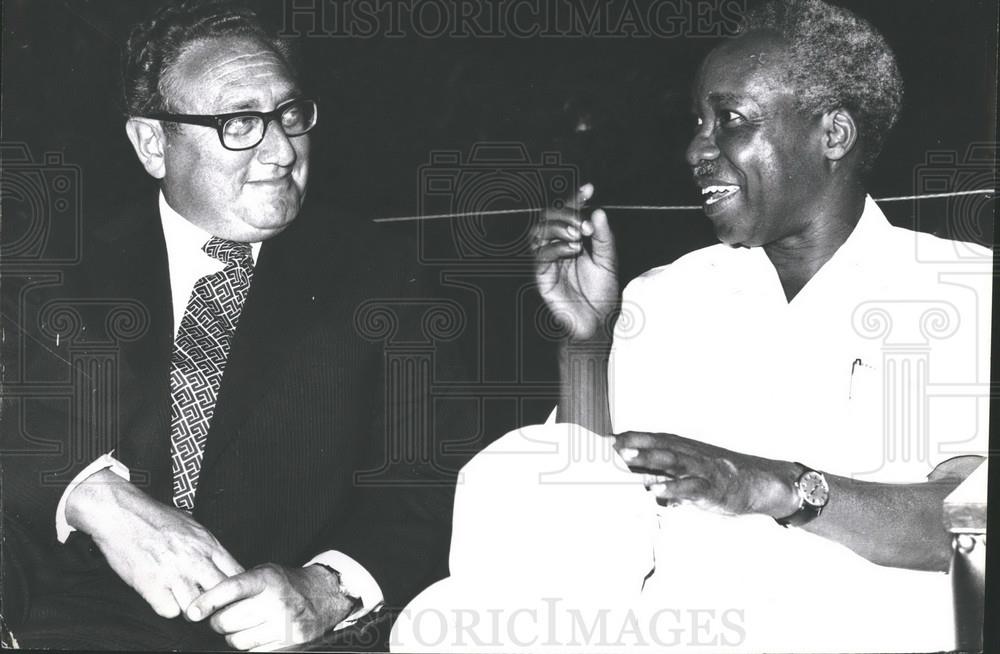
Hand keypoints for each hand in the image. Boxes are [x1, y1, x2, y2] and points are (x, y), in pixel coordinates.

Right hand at [64, 468, 244, 617]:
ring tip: (182, 599)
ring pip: (196, 608)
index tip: (230, 595)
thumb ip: (208, 547)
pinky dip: (166, 607)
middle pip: (221, 594)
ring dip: (190, 609)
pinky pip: (169, 610)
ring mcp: (173, 572)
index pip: (237, 574)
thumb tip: (222, 564)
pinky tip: (163, 596)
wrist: (121, 513)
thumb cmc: (155, 518)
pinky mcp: (151, 584)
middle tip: (208, 605)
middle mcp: (194, 559)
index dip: (236, 589)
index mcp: (208, 544)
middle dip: (217, 603)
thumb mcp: (193, 526)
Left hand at [186, 563, 355, 650]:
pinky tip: (261, 634)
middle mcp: (276, 601)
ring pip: (237, 641)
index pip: (232, 589)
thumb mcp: (265, 574)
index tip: (193, 612)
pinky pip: (254, 652)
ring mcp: (284, 624)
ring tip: (249, 624)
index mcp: (268, 579)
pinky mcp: (289, 643)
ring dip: (235, 636)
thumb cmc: (288, 584)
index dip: (208, 601)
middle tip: (226, 617)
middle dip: (220, 622)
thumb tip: (204, 604)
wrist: (324, 595)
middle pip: (227, 621)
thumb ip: (239, 586)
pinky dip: (252, 646)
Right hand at [533, 183, 618, 340]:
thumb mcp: (608, 261)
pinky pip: (541, 255)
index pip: (569, 215)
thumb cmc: (602, 295)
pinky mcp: (542, 276)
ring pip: (540, 233)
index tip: (589, 190)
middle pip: (549, 218)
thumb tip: (598, 211)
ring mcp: (548, 262)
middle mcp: (557, 248)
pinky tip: (574, 250)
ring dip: (558, 228)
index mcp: (572, 241)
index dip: (576, 199)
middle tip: (585, 224)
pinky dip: (556, 247)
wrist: (597, 323)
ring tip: (579, 235)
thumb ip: (604, 238)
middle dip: (566, 214)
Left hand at [614, 431, 798, 516]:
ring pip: (673, 461)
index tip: (609, 438)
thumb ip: (668, 478)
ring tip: (628, 457)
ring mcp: (702, 470)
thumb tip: (645, 487)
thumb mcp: (693, 473)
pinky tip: (657, 490)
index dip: (632, 438)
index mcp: (685, 448)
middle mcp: (691, 454)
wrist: (760, 482)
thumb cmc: (723, 477)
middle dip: (636, 443)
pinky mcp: (712, 489)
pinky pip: (690, 488)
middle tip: (613, 443)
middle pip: (660, 445)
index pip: (655, 439)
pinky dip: (673, 488)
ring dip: (649, 458)